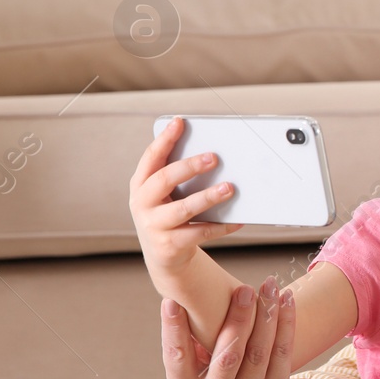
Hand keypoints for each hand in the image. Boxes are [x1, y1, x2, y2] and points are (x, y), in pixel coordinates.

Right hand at [128, 115, 241, 276]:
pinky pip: (200, 233)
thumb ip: (178, 175)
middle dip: (189, 167)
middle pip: (164, 180)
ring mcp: (154, 226)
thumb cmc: (170, 214)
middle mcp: (142, 204)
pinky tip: (238, 219)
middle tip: (214, 157)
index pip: (151, 157)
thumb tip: (213, 154)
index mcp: (141, 185)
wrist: (164, 255)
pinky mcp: (170, 245)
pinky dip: (221, 226)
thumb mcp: (166, 194)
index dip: (165, 139)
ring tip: (229, 188)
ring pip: (183, 209)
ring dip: (208, 197)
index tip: (180, 122)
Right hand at [162, 275, 295, 378]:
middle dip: (237, 319)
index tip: (172, 301)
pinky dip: (286, 324)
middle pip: (227, 356)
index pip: (176, 356)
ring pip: (258, 353)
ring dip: (266, 315)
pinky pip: (282, 355)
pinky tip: (286, 300)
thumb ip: (192, 334)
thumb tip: (182, 293)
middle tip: (244, 289)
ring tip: (269, 287)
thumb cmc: (219, 368)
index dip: (173, 329)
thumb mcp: (199, 359)